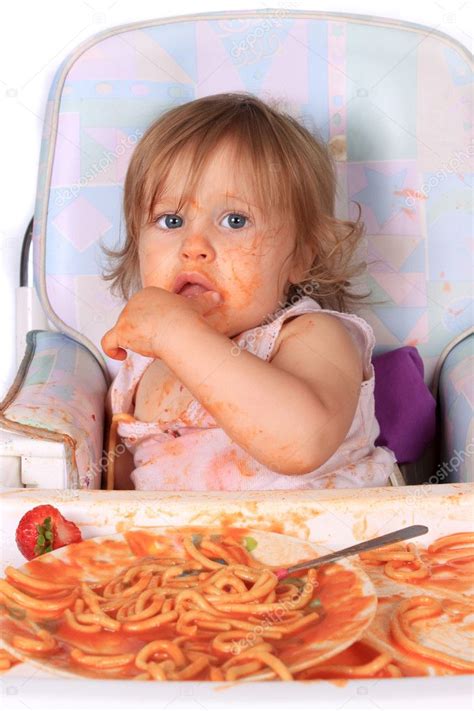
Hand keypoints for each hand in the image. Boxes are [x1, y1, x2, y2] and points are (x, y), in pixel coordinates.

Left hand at [101, 286, 221, 359]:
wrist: (179, 328)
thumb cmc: (188, 317)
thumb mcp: (197, 306)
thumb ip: (204, 301)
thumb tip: (218, 296)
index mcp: (149, 293)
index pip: (145, 309)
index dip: (153, 322)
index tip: (164, 331)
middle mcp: (134, 301)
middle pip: (133, 320)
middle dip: (143, 332)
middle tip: (159, 342)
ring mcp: (126, 317)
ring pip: (124, 331)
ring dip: (134, 340)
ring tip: (149, 348)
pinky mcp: (121, 332)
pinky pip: (108, 342)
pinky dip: (112, 350)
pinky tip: (120, 356)